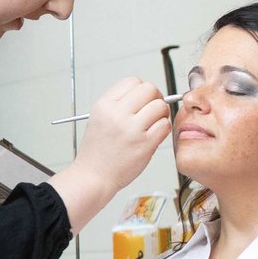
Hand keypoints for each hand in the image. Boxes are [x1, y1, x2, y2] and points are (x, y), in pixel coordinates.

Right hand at [77, 76, 169, 190]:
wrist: (93, 177)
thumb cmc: (98, 151)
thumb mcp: (99, 119)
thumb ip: (119, 104)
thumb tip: (148, 94)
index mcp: (104, 105)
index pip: (132, 81)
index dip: (141, 90)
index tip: (142, 100)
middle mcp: (117, 114)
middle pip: (149, 89)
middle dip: (155, 98)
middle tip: (152, 111)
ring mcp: (132, 129)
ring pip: (160, 106)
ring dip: (161, 114)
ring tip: (153, 124)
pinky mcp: (144, 144)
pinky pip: (165, 125)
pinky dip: (163, 129)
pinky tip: (154, 135)